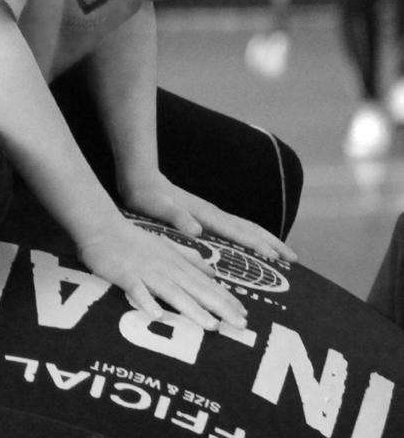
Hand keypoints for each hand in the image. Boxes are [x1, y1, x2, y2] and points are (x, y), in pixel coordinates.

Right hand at [77, 212, 247, 331]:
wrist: (102, 227)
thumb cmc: (133, 239)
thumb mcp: (166, 246)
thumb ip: (189, 257)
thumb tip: (212, 271)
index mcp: (176, 262)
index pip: (206, 283)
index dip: (226, 299)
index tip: (244, 315)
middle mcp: (166, 267)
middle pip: (196, 289)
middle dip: (220, 307)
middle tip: (241, 325)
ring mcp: (146, 272)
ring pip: (173, 293)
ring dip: (193, 310)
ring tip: (212, 326)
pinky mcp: (126, 275)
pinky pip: (137, 291)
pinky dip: (147, 302)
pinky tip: (158, 316)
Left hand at [122, 174, 296, 263]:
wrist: (141, 178)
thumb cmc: (147, 196)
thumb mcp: (158, 208)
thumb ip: (177, 218)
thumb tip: (196, 230)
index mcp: (206, 215)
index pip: (239, 232)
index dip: (258, 246)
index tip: (278, 259)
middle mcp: (213, 213)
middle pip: (251, 228)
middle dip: (273, 243)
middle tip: (295, 259)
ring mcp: (211, 214)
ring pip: (246, 227)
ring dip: (266, 239)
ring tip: (284, 254)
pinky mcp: (205, 216)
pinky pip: (236, 229)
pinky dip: (251, 237)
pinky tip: (252, 247)